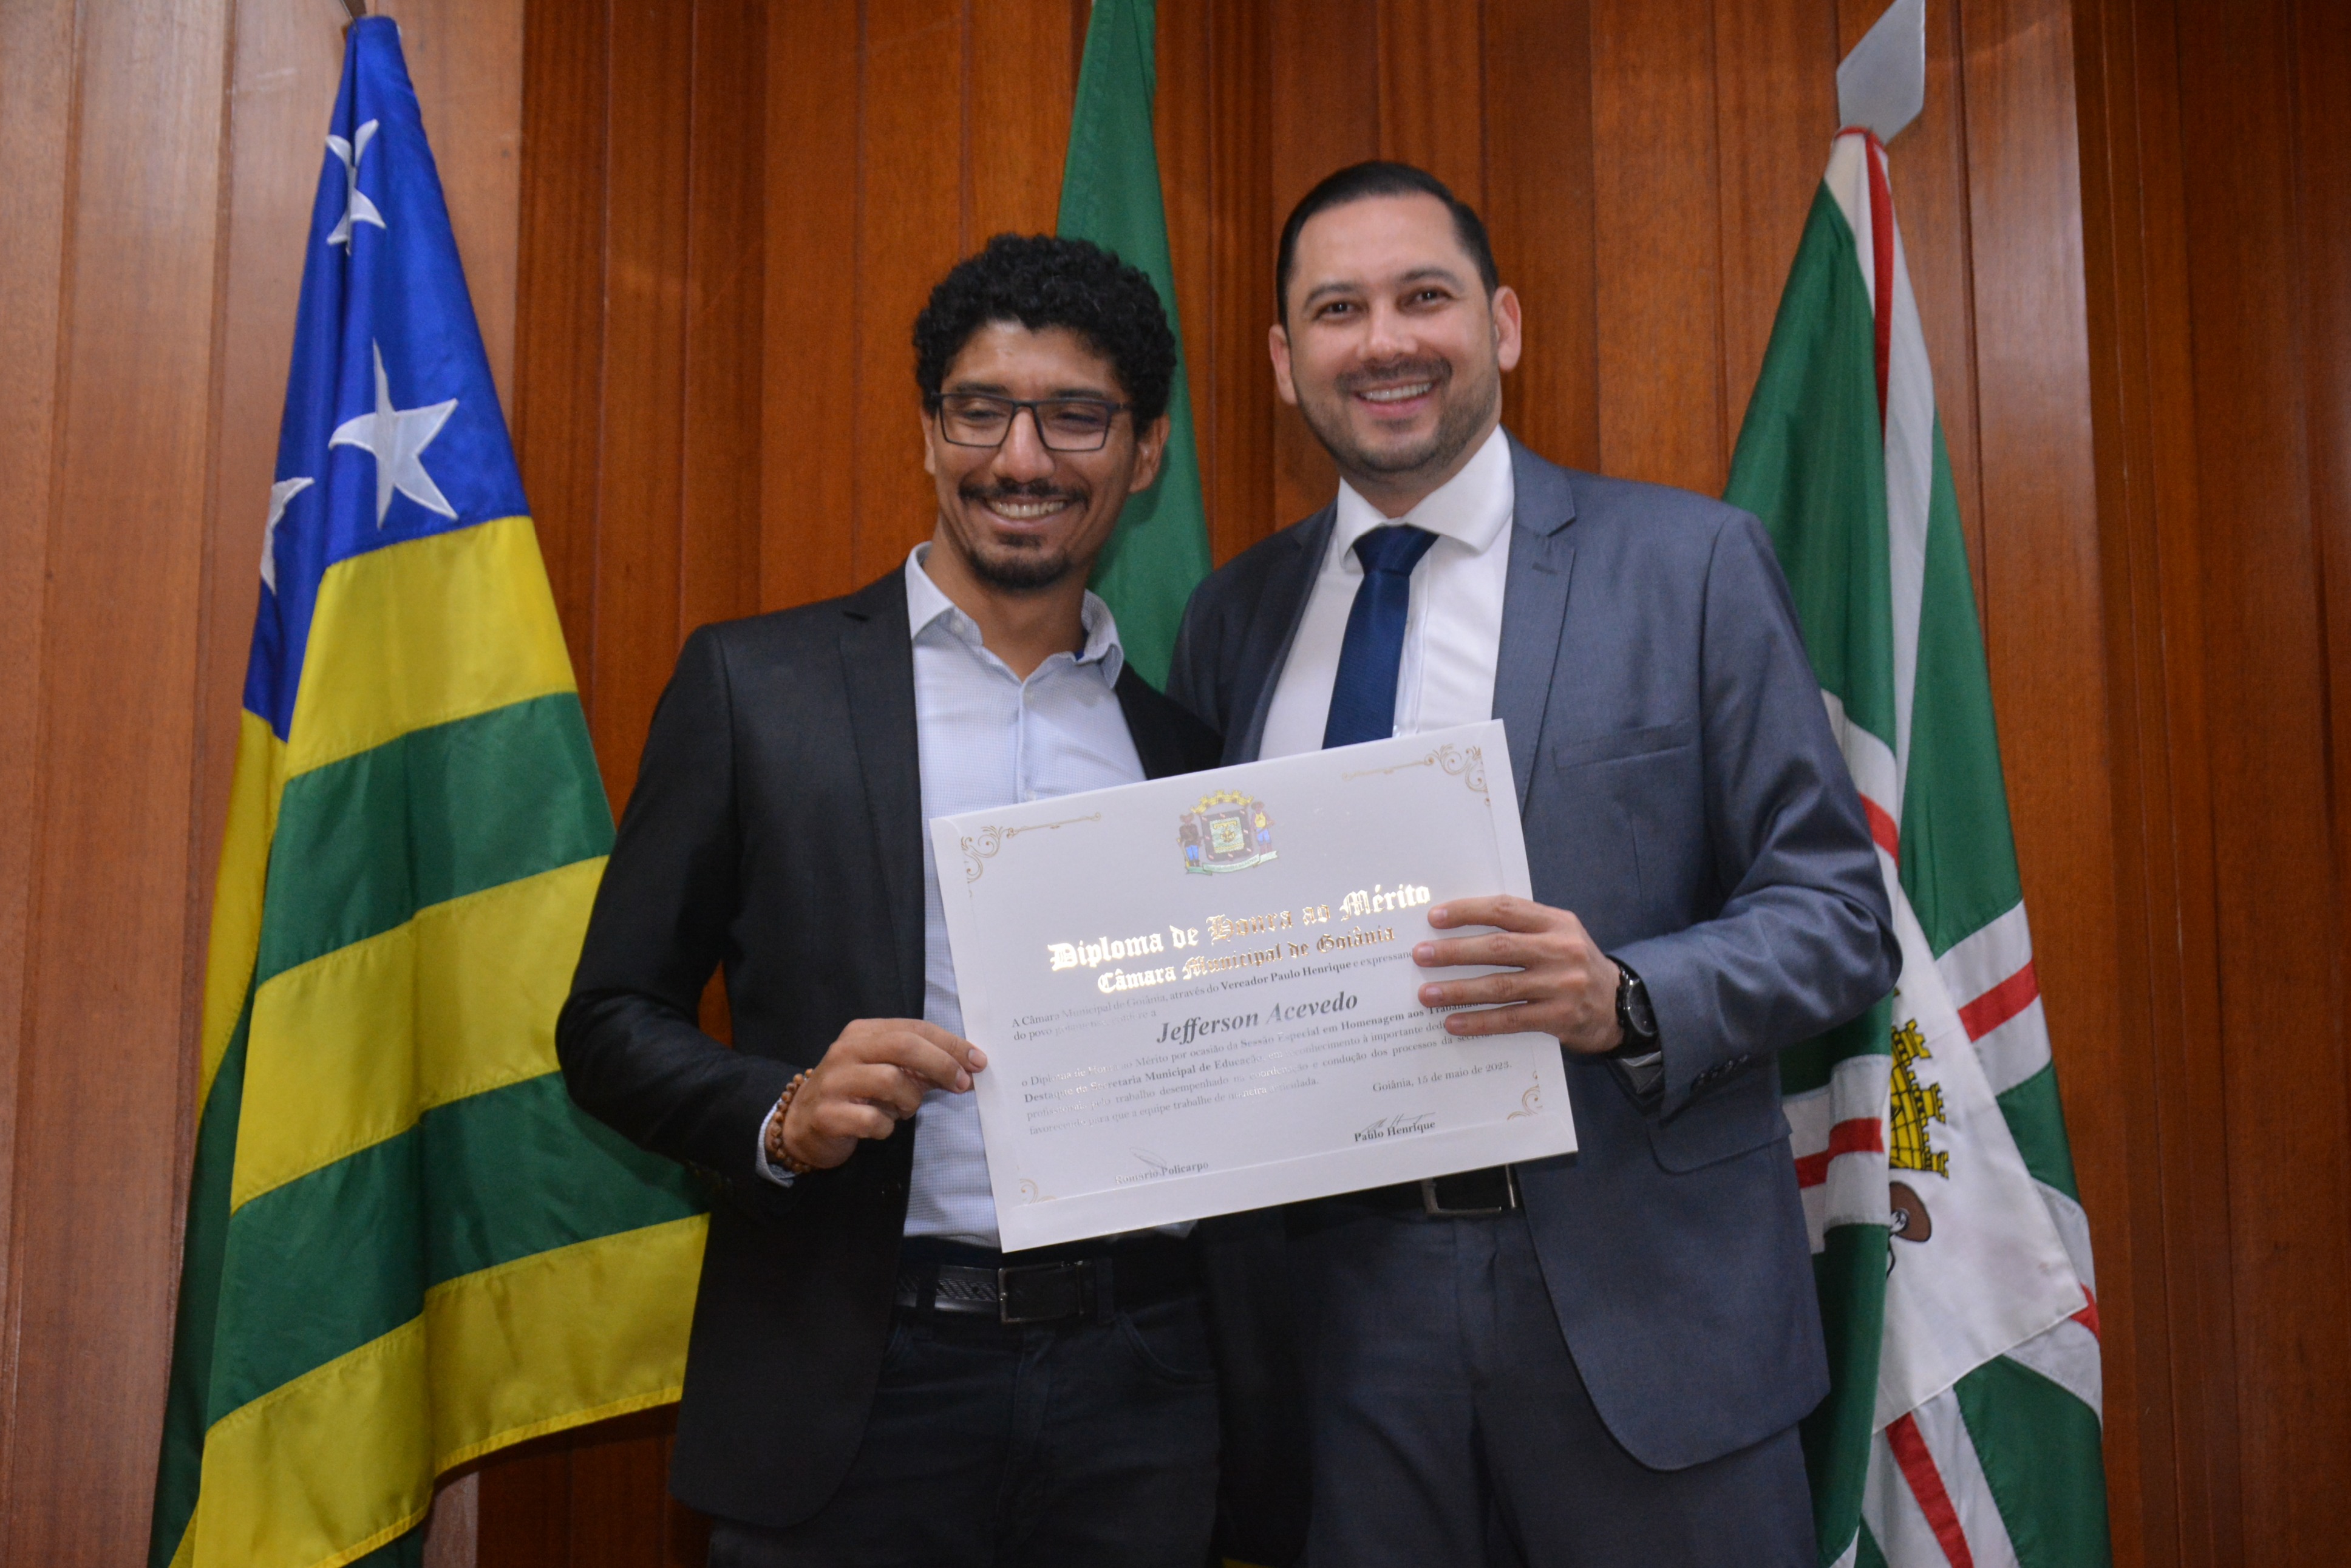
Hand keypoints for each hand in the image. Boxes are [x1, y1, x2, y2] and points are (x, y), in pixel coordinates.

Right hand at [777, 1019, 986, 1170]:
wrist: (802, 1124)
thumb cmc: (855, 1094)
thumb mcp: (888, 1072)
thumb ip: (923, 1067)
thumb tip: (968, 1068)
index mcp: (863, 1033)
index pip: (915, 1028)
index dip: (951, 1044)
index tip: (978, 1061)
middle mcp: (846, 1051)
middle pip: (904, 1046)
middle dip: (941, 1064)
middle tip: (963, 1084)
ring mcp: (834, 1081)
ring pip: (890, 1081)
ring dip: (909, 1101)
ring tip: (902, 1110)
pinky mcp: (828, 1114)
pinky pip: (873, 1120)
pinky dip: (886, 1126)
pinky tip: (881, 1126)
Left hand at [1412, 895, 1622, 1054]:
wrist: (1620, 1005)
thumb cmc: (1575, 966)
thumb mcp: (1559, 936)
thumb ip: (1521, 929)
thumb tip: (1459, 930)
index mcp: (1556, 922)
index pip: (1505, 909)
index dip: (1467, 911)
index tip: (1434, 918)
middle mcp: (1561, 950)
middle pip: (1498, 947)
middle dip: (1454, 952)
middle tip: (1421, 955)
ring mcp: (1562, 985)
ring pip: (1500, 985)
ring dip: (1458, 990)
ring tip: (1427, 994)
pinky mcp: (1560, 1017)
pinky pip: (1510, 1019)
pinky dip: (1479, 1022)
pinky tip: (1453, 1023)